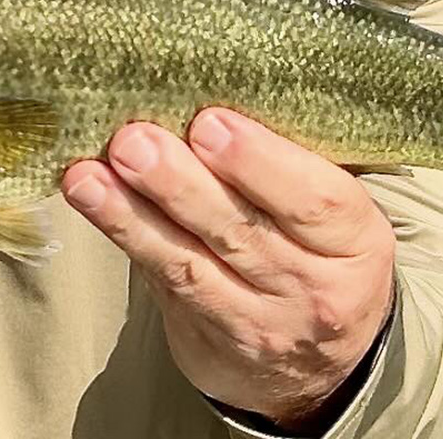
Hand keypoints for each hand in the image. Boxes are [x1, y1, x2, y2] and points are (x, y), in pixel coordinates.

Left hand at [63, 109, 394, 429]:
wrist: (321, 359)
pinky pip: (162, 283)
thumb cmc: (320, 244)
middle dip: (180, 183)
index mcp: (355, 239)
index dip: (259, 161)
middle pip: (240, 231)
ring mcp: (258, 322)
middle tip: (135, 141)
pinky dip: (122, 236)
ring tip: (88, 174)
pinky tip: (88, 198)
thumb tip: (214, 83)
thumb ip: (290, 156)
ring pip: (189, 264)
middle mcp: (312, 288)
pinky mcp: (207, 339)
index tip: (209, 122)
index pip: (313, 201)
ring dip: (130, 215)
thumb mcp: (332, 201)